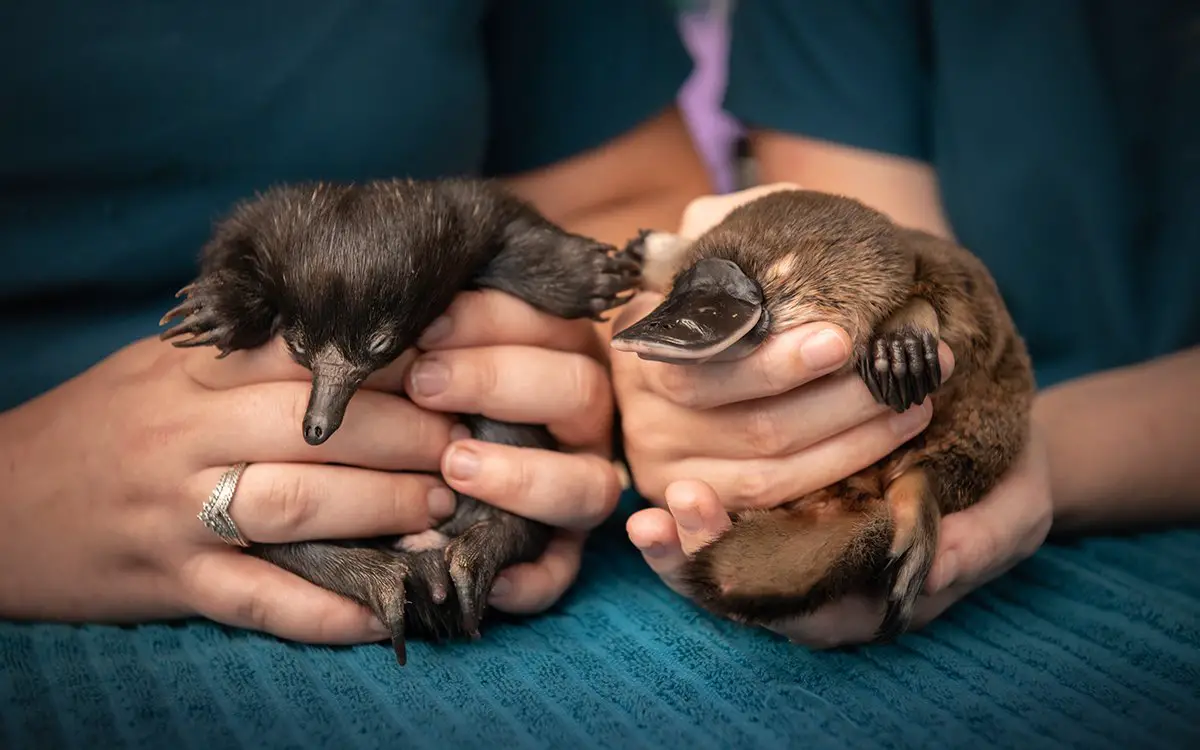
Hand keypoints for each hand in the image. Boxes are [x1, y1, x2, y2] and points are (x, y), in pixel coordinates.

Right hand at [0, 335, 457, 643]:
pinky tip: (384, 609)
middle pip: (313, 430)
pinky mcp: (173, 581)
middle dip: (405, 437)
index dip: (384, 366)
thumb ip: (244, 354)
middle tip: (464, 444)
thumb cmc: (100, 424)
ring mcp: (177, 514)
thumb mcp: (159, 366)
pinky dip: (328, 612)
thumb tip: (349, 338)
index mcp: (188, 374)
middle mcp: (184, 436)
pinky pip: (261, 600)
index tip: (446, 371)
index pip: (301, 358)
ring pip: (297, 507)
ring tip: (441, 507)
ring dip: (382, 508)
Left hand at [406, 289, 622, 614]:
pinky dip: (527, 581)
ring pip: (590, 486)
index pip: (548, 323)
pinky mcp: (558, 552)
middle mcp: (581, 419)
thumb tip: (394, 302)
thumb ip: (427, 321)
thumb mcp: (426, 343)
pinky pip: (561, 573)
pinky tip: (479, 577)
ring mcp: (577, 486)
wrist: (402, 463)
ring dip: (525, 476)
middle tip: (424, 385)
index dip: (490, 320)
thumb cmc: (415, 384)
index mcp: (558, 351)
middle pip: (581, 390)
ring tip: (454, 466)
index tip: (424, 326)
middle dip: (500, 382)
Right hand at [614, 183, 951, 503]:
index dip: (777, 363)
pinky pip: (772, 509)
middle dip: (844, 403)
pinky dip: (833, 481)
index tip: (844, 339)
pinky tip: (886, 444)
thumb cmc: (717, 287)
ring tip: (915, 402)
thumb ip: (734, 219)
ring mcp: (667, 469)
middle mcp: (648, 414)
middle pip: (754, 427)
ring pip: (771, 476)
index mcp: (645, 344)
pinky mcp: (700, 503)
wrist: (696, 341)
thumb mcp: (711, 241)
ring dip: (855, 444)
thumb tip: (770, 218)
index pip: (706, 366)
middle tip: (909, 369)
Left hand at [629, 423, 1052, 646]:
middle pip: (753, 596)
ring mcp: (804, 550)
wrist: (995, 441)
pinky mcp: (791, 513)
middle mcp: (831, 585)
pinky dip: (699, 511)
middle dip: (701, 563)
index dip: (757, 583)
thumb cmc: (1007, 480)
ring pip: (731, 568)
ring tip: (638, 515)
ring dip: (685, 544)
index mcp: (880, 598)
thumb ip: (977, 543)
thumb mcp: (1013, 510)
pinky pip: (737, 525)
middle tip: (661, 519)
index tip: (710, 533)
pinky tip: (654, 484)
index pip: (808, 612)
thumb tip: (930, 567)